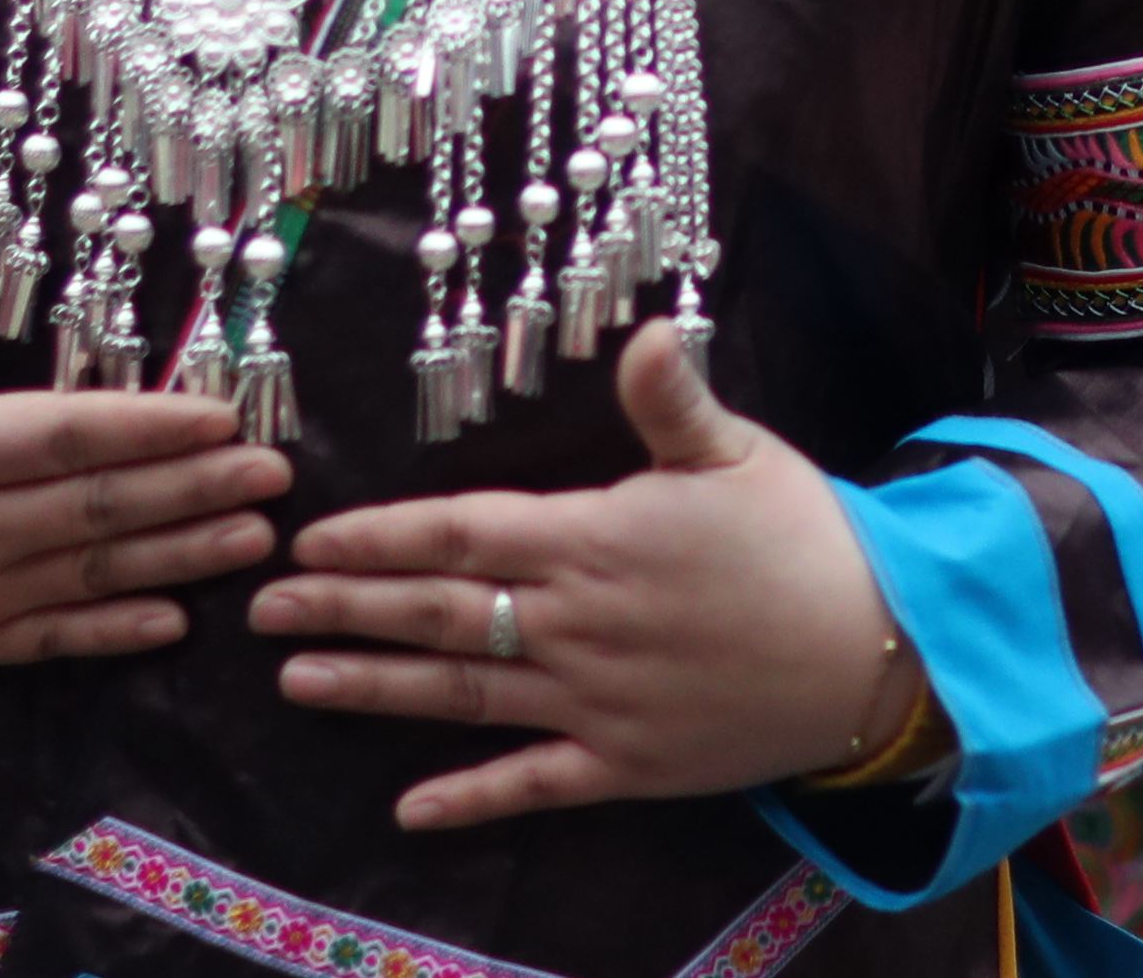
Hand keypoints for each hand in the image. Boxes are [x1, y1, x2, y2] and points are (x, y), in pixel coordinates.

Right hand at [0, 210, 293, 679]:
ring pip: (84, 576)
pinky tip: (172, 621)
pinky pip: (45, 641)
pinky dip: (110, 632)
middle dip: (192, 490)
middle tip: (276, 474)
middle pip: (92, 510)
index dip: (144, 428)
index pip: (58, 438)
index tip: (219, 414)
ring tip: (253, 538)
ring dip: (176, 559)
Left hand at [259, 319, 911, 831]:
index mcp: (594, 539)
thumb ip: (672, 398)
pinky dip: (471, 799)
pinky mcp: (627, 766)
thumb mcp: (740, 451)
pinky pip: (534, 784)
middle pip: (438, 613)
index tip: (310, 536)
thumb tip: (640, 332)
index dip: (379, 537)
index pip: (460, 533)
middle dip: (344, 606)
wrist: (882, 651)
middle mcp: (576, 625)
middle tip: (260, 607)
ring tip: (297, 681)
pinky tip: (407, 811)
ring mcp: (596, 703)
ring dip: (374, 688)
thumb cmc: (805, 538)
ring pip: (461, 695)